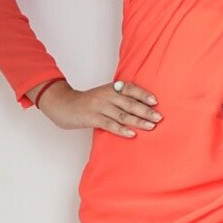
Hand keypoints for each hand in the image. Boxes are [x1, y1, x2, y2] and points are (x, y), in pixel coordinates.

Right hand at [36, 80, 161, 137]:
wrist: (64, 104)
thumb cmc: (88, 102)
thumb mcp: (104, 95)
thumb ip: (119, 98)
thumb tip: (141, 106)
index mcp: (110, 88)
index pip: (130, 88)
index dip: (143, 94)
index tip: (155, 101)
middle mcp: (106, 95)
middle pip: (129, 103)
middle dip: (146, 110)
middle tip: (159, 117)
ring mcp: (99, 106)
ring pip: (122, 114)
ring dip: (138, 121)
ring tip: (151, 126)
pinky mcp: (92, 118)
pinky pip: (110, 124)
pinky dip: (122, 130)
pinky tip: (132, 134)